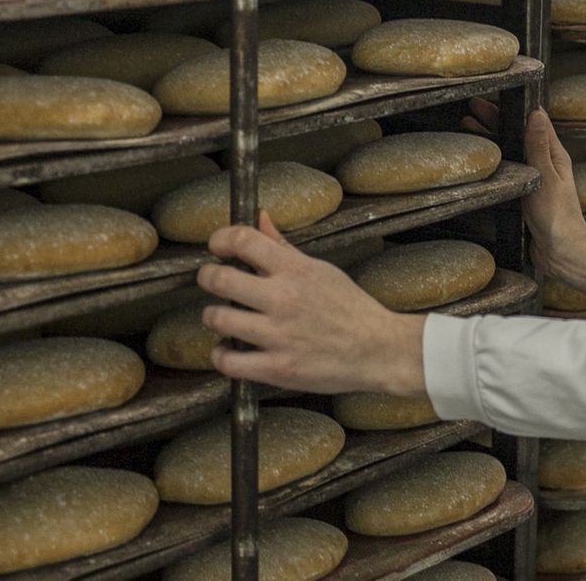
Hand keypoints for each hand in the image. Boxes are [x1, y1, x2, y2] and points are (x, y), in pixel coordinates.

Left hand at [197, 212, 426, 395]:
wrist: (378, 349)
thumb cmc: (350, 307)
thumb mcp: (320, 269)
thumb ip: (284, 246)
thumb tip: (260, 216)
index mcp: (295, 270)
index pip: (244, 240)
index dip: (221, 239)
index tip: (217, 246)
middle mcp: (283, 299)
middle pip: (220, 279)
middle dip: (207, 276)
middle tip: (210, 279)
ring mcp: (279, 335)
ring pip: (218, 319)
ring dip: (211, 316)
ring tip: (220, 316)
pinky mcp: (278, 368)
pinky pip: (230, 362)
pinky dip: (220, 355)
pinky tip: (227, 351)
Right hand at [464, 100, 585, 294]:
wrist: (561, 253)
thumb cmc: (558, 216)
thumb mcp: (546, 177)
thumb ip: (539, 146)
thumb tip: (536, 113)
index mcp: (554, 155)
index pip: (531, 122)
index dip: (511, 107)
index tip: (489, 95)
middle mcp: (543, 165)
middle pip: (517, 135)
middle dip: (495, 120)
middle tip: (470, 107)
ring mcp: (532, 181)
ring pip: (509, 153)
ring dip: (490, 139)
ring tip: (466, 128)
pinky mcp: (523, 197)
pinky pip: (506, 174)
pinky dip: (492, 162)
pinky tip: (477, 162)